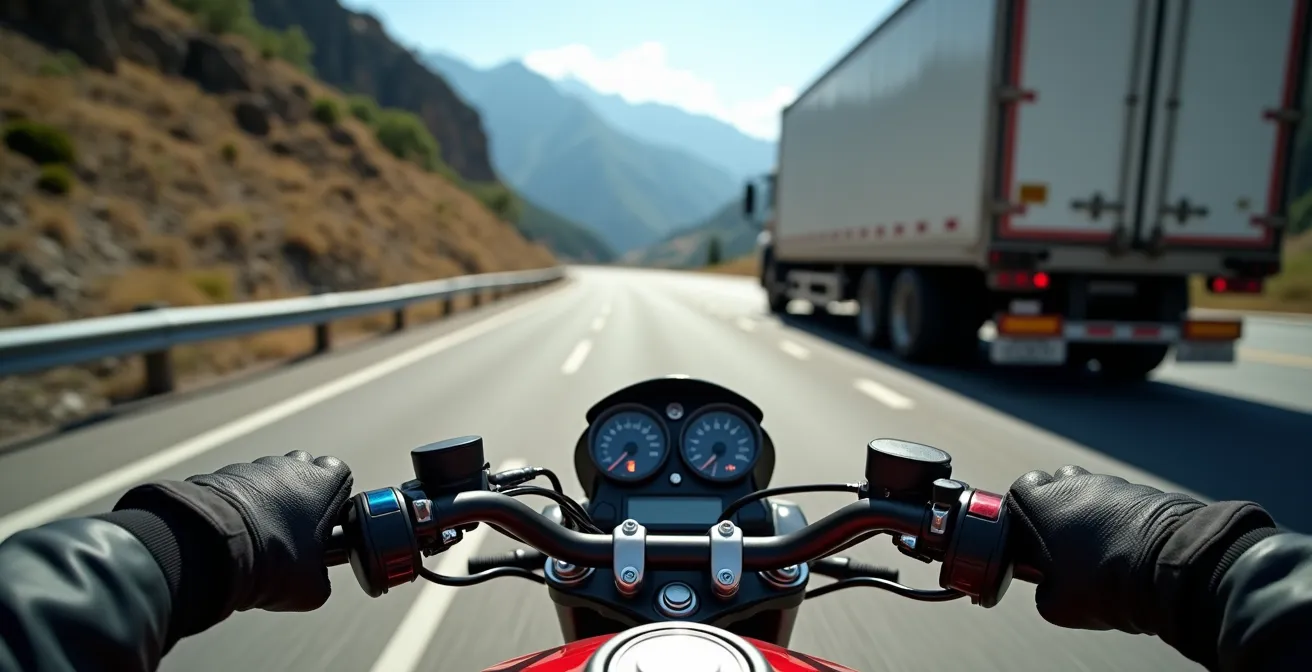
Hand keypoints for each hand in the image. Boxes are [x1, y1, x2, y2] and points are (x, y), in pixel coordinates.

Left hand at [117, 451, 352, 612]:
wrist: (213, 552)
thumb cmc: (273, 563)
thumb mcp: (312, 588)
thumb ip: (322, 577)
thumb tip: (315, 581)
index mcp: (324, 484)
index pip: (339, 472)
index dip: (333, 496)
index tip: (324, 520)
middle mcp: (291, 466)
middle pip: (302, 469)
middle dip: (299, 492)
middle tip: (292, 527)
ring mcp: (253, 467)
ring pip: (267, 477)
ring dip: (265, 499)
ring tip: (256, 535)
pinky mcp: (220, 475)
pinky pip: (234, 487)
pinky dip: (236, 505)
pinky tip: (232, 534)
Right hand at [1006, 465, 1204, 633]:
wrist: (1169, 571)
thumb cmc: (1102, 584)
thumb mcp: (1056, 606)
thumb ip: (1043, 591)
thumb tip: (1049, 589)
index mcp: (1039, 503)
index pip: (1020, 490)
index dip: (1024, 514)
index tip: (1031, 539)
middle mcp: (1073, 484)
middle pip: (1058, 486)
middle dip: (1059, 510)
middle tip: (1066, 546)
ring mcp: (1112, 485)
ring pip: (1094, 494)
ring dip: (1094, 516)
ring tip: (1105, 552)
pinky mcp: (1147, 493)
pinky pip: (1127, 504)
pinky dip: (1125, 522)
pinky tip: (1132, 551)